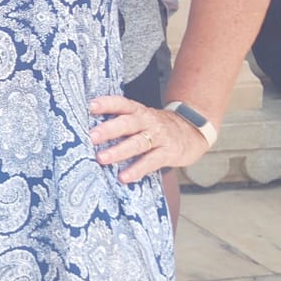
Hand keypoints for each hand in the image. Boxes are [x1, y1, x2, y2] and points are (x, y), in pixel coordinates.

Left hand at [89, 96, 210, 182]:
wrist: (192, 131)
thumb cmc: (156, 126)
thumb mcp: (141, 118)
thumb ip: (120, 121)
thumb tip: (88, 129)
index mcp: (138, 111)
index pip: (122, 103)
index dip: (107, 103)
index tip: (90, 106)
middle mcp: (148, 121)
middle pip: (127, 123)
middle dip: (108, 130)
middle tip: (91, 136)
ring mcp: (159, 137)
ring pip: (138, 143)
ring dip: (118, 151)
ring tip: (101, 158)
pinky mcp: (169, 153)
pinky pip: (151, 161)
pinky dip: (137, 169)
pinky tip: (124, 177)